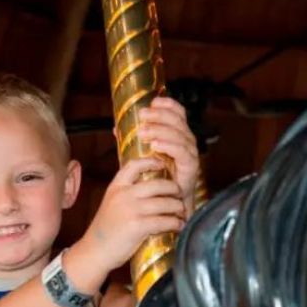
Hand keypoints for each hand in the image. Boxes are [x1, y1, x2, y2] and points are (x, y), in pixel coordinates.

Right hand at [79, 157, 184, 273]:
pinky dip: (176, 224)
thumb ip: (127, 194)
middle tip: (181, 195)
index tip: (163, 164)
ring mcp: (131, 210)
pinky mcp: (138, 226)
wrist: (94, 252)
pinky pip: (165, 221)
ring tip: (182, 212)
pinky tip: (179, 226)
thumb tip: (151, 189)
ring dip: (178, 208)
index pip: (134, 165)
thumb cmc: (105, 231)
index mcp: (116, 187)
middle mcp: (124, 195)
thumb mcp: (111, 204)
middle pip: (158, 184)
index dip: (151, 162)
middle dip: (174, 189)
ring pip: (165, 203)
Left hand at [135, 97, 198, 215]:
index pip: (178, 114)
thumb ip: (133, 142)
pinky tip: (155, 145)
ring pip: (180, 135)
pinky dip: (169, 146)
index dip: (168, 105)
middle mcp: (186, 142)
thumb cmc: (157, 179)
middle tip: (143, 115)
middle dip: (160, 115)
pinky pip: (182, 152)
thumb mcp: (143, 156)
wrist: (170, 204)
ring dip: (161, 130)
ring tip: (144, 132)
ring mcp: (190, 154)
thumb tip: (115, 129)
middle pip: (178, 121)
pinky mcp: (191, 167)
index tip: (153, 102)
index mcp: (177, 136)